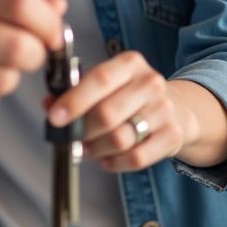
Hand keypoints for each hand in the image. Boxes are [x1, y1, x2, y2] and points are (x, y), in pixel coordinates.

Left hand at [44, 52, 189, 171]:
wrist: (178, 107)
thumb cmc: (130, 93)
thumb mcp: (109, 81)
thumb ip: (78, 89)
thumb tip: (49, 104)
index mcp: (130, 63)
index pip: (99, 79)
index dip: (74, 100)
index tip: (55, 116)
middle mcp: (150, 83)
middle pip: (108, 114)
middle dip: (82, 130)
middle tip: (70, 137)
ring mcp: (164, 110)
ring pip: (121, 139)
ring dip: (96, 148)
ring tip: (86, 149)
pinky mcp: (172, 136)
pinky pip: (137, 158)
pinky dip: (115, 163)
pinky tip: (105, 159)